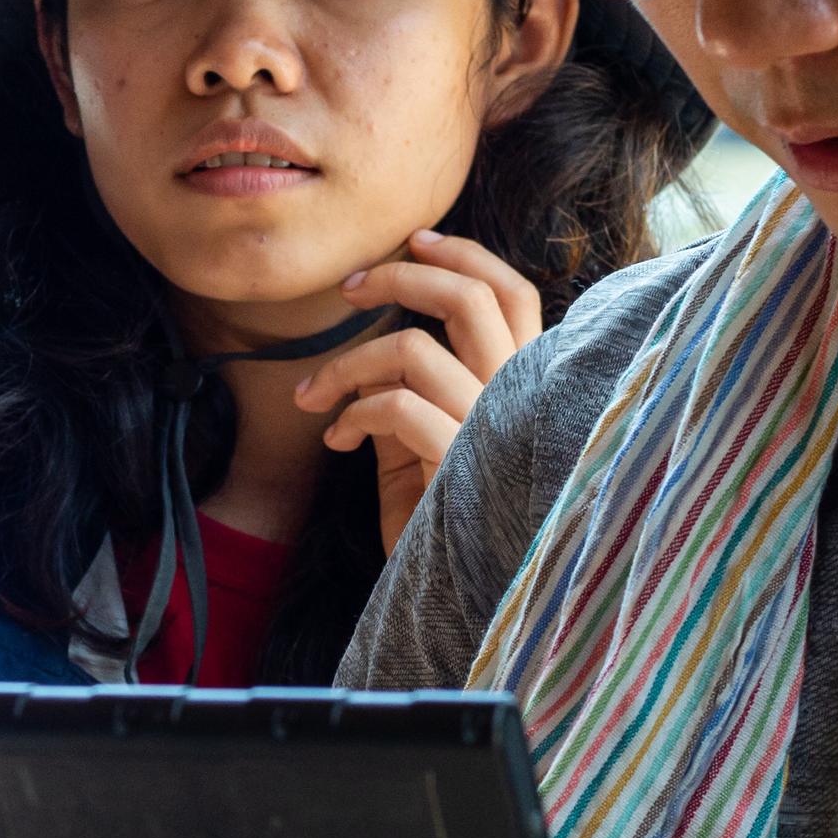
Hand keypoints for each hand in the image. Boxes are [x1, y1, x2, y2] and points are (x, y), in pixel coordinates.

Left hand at [295, 230, 548, 548]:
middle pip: (469, 298)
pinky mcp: (460, 464)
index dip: (464, 255)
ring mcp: (494, 429)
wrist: (456, 597)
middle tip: (350, 289)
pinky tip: (336, 438)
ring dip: (345, 364)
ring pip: (412, 348)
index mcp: (523, 384)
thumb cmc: (442, 518)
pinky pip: (394, 407)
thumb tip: (375, 341)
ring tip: (314, 395)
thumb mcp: (423, 441)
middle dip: (399, 277)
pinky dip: (352, 413)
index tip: (412, 241)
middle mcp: (519, 398)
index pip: (513, 293)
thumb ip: (413, 387)